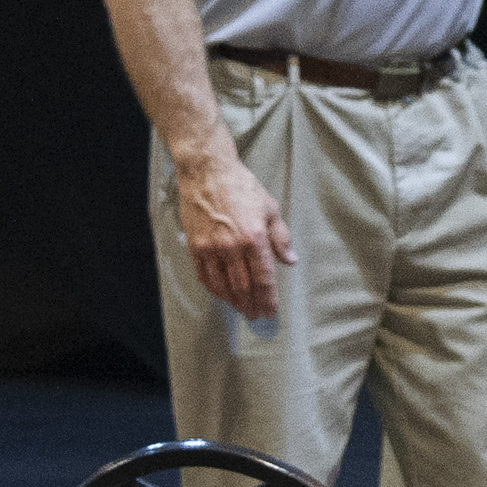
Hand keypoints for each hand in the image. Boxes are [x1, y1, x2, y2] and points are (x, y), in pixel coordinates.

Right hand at [174, 145, 294, 318]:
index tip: (270, 312)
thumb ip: (281, 237)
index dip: (268, 300)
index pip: (263, 279)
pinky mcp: (195, 246)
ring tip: (240, 308)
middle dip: (251, 305)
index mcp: (254, 238)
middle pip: (243, 288)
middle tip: (255, 315)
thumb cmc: (240, 186)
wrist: (207, 172)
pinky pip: (204, 276)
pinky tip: (221, 293)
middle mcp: (232, 247)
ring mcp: (211, 249)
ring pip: (222, 286)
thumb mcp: (270, 208)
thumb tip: (290, 260)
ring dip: (232, 301)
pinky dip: (214, 289)